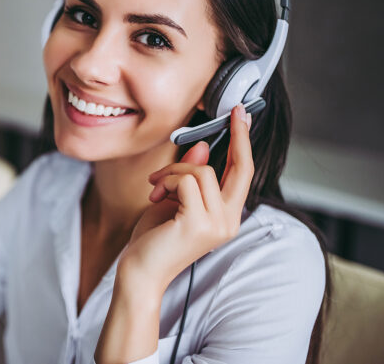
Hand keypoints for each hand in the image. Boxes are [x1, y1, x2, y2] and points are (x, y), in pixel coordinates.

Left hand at [118, 104, 253, 295]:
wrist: (139, 271)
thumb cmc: (153, 239)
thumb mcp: (173, 199)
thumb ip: (190, 177)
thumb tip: (204, 147)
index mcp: (226, 217)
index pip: (244, 175)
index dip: (244, 144)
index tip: (242, 116)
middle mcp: (229, 222)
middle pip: (241, 169)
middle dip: (238, 136)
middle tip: (233, 111)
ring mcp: (217, 224)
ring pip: (202, 171)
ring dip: (172, 172)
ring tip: (155, 188)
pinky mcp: (199, 223)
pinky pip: (186, 181)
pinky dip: (167, 181)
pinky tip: (155, 196)